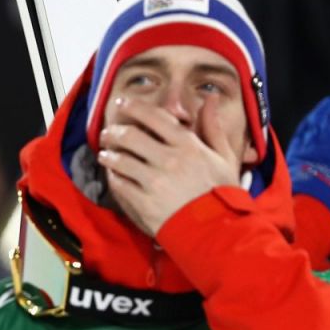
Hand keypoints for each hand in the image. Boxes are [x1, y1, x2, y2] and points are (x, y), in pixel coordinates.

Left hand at [97, 96, 243, 236]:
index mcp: (188, 145)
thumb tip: (209, 98)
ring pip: (121, 159)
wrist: (217, 231)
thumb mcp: (225, 158)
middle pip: (130, 136)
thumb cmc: (222, 194)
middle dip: (114, 131)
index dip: (134, 107)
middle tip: (107, 132)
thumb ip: (213, 127)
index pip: (154, 117)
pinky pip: (120, 185)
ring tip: (104, 154)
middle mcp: (169, 159)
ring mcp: (155, 182)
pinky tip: (111, 175)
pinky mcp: (144, 203)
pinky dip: (112, 177)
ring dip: (108, 154)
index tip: (122, 104)